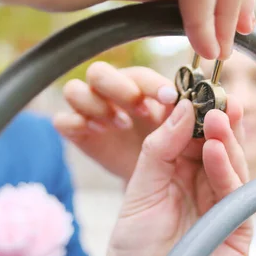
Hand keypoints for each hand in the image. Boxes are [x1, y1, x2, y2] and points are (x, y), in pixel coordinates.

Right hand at [53, 62, 177, 180]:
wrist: (148, 183)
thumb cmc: (169, 152)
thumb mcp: (182, 137)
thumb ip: (186, 120)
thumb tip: (194, 105)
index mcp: (140, 89)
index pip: (139, 75)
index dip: (151, 84)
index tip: (169, 98)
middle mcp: (110, 94)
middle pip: (98, 72)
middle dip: (119, 89)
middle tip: (142, 110)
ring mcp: (89, 111)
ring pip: (74, 89)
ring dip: (95, 105)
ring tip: (122, 124)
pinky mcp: (76, 132)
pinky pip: (61, 119)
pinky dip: (76, 123)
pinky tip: (98, 132)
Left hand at [104, 97, 251, 255]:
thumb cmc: (134, 246)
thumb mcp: (139, 190)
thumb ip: (159, 150)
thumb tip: (182, 109)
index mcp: (178, 172)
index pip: (194, 135)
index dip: (197, 112)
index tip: (199, 89)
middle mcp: (203, 184)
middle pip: (218, 145)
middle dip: (218, 121)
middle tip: (217, 99)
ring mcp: (222, 205)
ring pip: (232, 164)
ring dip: (226, 140)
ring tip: (217, 119)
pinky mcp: (238, 227)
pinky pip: (236, 194)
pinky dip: (227, 171)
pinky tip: (216, 151)